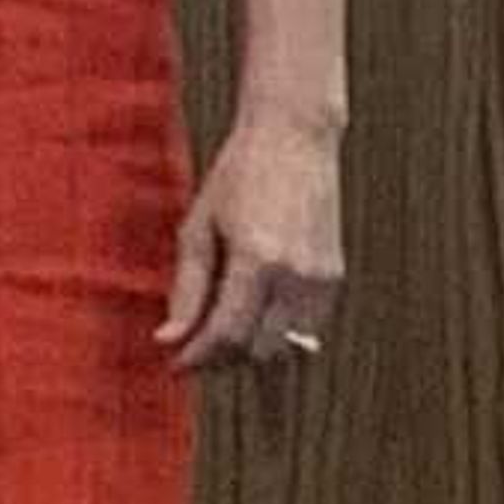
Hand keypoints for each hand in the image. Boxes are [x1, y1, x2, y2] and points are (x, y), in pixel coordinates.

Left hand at [157, 109, 345, 373]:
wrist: (293, 138)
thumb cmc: (239, 175)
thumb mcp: (197, 228)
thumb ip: (186, 289)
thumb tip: (169, 338)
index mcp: (257, 260)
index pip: (228, 335)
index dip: (198, 358)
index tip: (175, 364)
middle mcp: (297, 274)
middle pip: (259, 350)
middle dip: (224, 359)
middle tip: (193, 349)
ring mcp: (322, 277)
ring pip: (288, 346)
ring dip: (252, 350)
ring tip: (220, 332)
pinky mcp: (335, 275)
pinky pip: (307, 327)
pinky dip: (278, 332)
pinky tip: (251, 314)